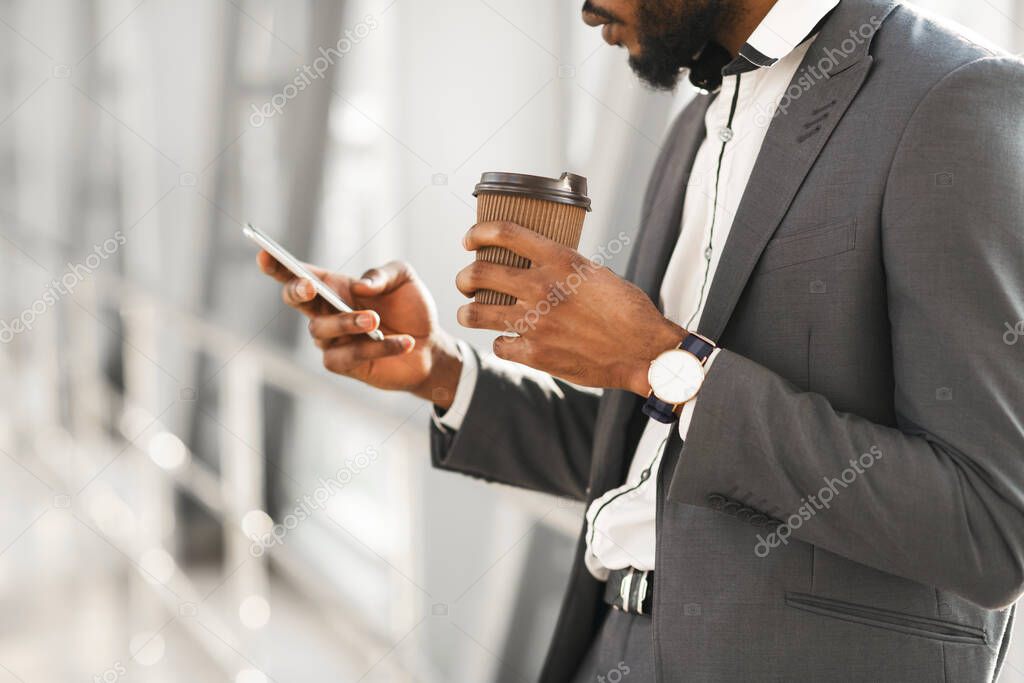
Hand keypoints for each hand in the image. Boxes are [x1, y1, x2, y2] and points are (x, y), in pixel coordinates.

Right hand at [257, 252, 460, 406]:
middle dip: (297, 290)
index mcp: (334, 286)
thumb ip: (382, 274)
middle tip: (311, 286)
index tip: (264, 254)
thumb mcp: (403, 278)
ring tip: (374, 319)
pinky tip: (404, 342)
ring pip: (321, 330)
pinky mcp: (344, 365)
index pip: (298, 273)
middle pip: (295, 299)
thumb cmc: (410, 308)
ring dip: (347, 322)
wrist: (430, 347)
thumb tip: (360, 285)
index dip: (277, 265)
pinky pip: (349, 356)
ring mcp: (331, 340)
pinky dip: (379, 347)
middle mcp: (326, 311)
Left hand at [455, 222, 684, 394]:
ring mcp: (536, 323)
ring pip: (476, 313)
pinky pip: (499, 346)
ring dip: (468, 312)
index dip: (479, 233)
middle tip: (465, 282)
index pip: (505, 233)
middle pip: (479, 274)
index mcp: (561, 260)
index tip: (470, 240)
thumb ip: (566, 267)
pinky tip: (508, 342)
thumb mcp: (598, 274)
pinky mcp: (536, 354)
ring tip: (469, 312)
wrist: (644, 352)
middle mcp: (543, 288)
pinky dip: (501, 344)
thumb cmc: (629, 311)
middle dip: (464, 278)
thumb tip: (542, 263)